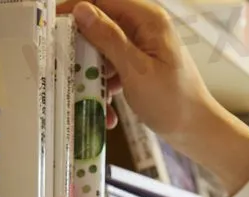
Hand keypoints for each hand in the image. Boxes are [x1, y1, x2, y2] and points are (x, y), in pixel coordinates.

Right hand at [64, 0, 248, 194]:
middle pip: (101, 26)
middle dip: (84, 50)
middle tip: (68, 70)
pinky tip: (107, 110)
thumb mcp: (135, 70)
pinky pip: (113, 68)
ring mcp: (142, 47)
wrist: (196, 130)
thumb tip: (80, 10)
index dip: (75, 10)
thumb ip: (108, 38)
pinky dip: (106, 86)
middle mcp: (144, 27)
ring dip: (94, 74)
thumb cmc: (172, 101)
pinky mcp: (139, 65)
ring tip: (91, 97)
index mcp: (148, 19)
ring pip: (104, 50)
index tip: (52, 26)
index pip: (103, 0)